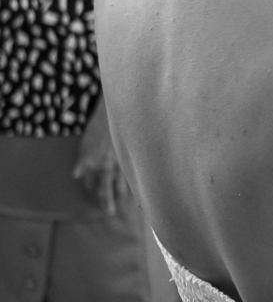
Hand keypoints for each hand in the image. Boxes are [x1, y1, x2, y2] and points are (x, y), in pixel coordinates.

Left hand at [73, 96, 126, 215]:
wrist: (116, 115)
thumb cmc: (98, 127)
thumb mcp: (85, 143)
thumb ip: (83, 161)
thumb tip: (76, 175)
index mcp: (93, 163)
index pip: (92, 182)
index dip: (91, 187)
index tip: (93, 192)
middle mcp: (107, 166)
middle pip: (107, 188)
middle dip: (107, 201)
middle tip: (110, 213)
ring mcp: (120, 163)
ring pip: (122, 182)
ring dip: (122, 192)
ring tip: (124, 201)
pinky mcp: (131, 158)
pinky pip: (133, 174)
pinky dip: (135, 182)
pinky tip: (139, 188)